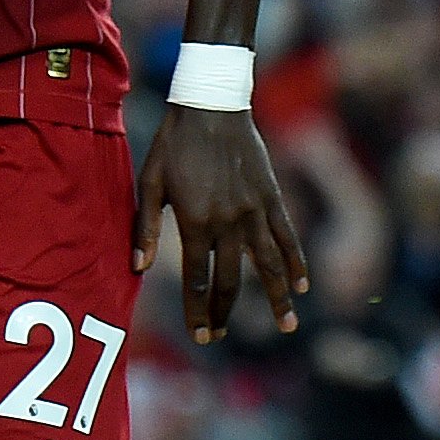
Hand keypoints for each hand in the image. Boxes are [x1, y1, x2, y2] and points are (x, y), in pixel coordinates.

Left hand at [135, 105, 308, 344]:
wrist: (211, 104)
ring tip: (286, 326)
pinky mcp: (272, 197)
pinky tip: (302, 285)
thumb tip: (137, 267)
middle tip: (221, 334)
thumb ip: (145, 226)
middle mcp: (228, 222)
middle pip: (231, 280)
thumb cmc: (173, 143)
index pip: (197, 279)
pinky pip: (288, 237)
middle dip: (226, 311)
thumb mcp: (150, 180)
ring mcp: (255, 211)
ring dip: (278, 298)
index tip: (201, 335)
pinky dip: (297, 262)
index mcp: (195, 221)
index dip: (198, 310)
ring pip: (270, 265)